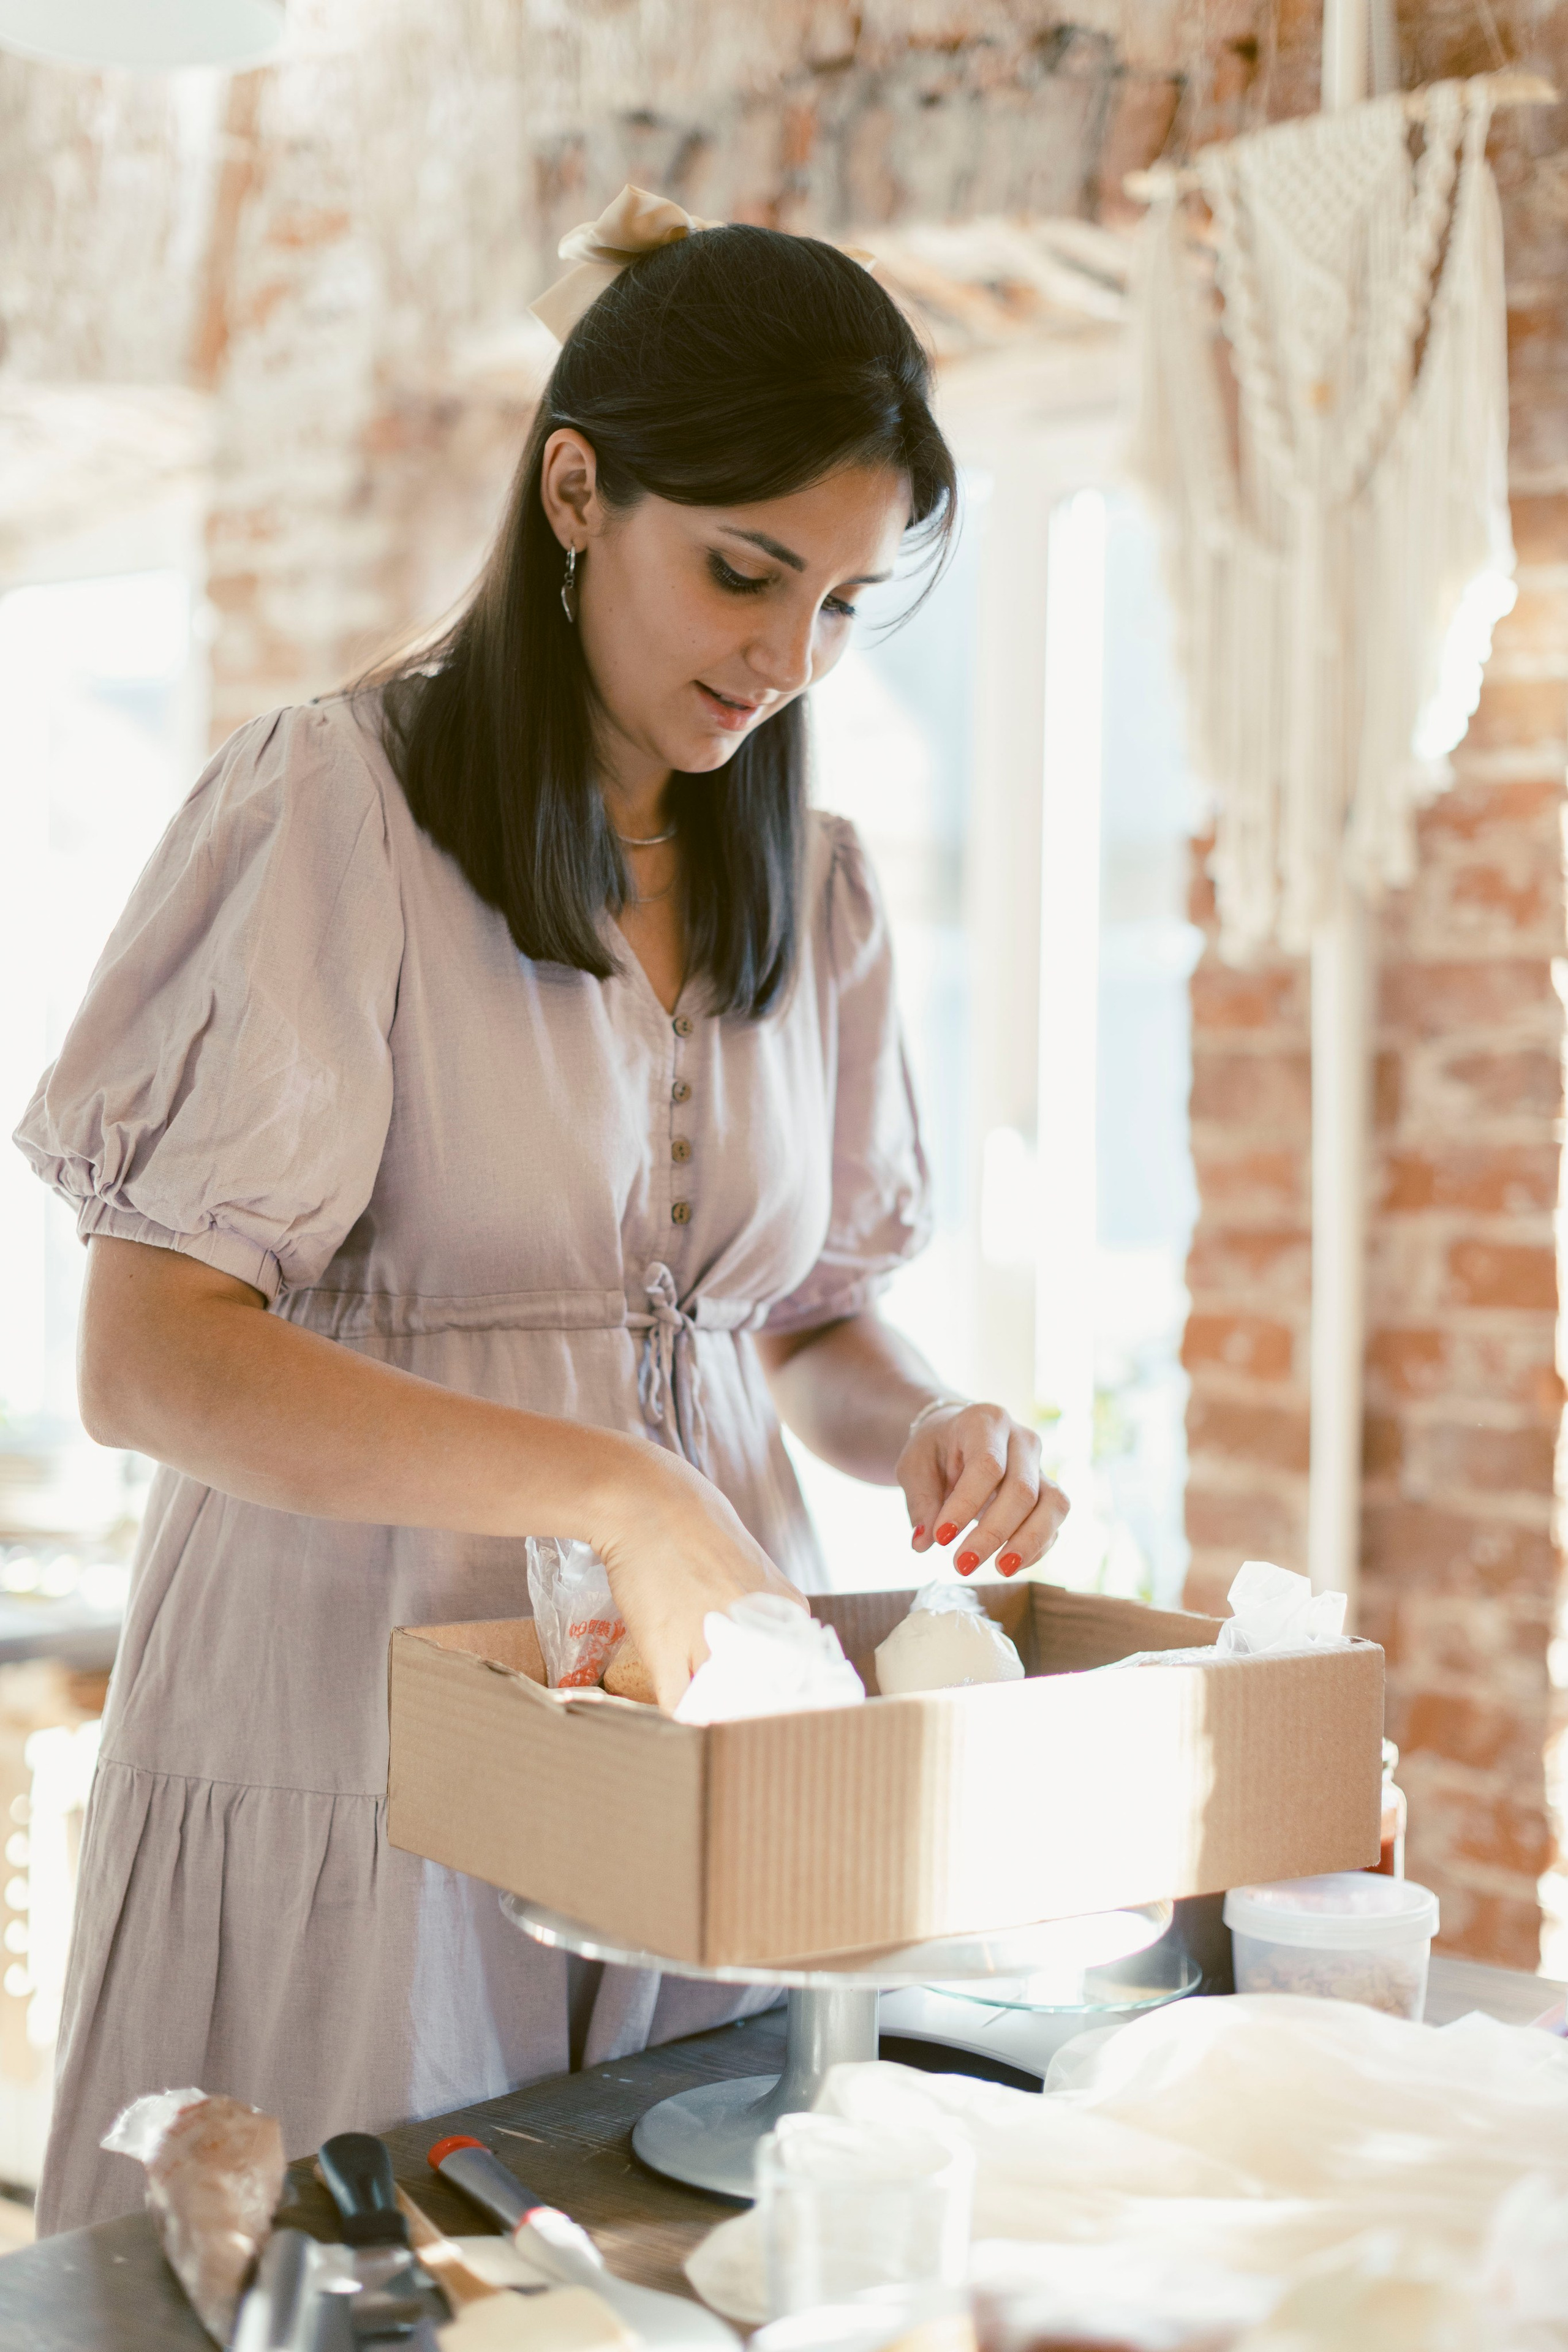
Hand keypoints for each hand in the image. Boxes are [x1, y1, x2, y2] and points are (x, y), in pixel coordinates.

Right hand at [592, 1444, 804, 1709]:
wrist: (643, 1497)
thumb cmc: (694, 1514)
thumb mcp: (750, 1555)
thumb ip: (762, 1598)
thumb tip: (757, 1634)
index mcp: (785, 1605)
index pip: (794, 1670)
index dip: (772, 1682)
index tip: (755, 1684)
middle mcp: (755, 1628)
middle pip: (758, 1693)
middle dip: (743, 1698)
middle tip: (725, 1689)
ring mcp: (711, 1643)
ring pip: (721, 1702)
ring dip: (710, 1702)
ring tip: (697, 1685)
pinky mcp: (666, 1651)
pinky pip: (680, 1704)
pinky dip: (680, 1706)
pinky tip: (676, 1689)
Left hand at [899, 1402, 1067, 1577]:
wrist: (956, 1437)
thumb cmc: (934, 1450)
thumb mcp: (914, 1466)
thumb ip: (920, 1501)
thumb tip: (923, 1543)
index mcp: (985, 1421)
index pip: (987, 1465)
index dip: (966, 1505)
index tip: (941, 1538)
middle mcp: (1022, 1440)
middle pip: (1022, 1489)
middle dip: (993, 1533)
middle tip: (962, 1565)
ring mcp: (1041, 1466)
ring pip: (1053, 1504)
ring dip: (1028, 1542)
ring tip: (1000, 1570)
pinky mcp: (1049, 1492)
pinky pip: (1054, 1522)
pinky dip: (1036, 1548)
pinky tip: (1008, 1565)